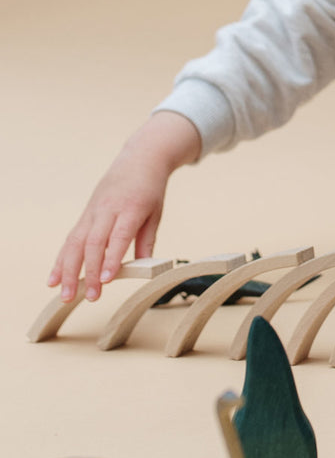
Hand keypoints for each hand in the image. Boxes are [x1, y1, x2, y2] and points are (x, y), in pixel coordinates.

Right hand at [47, 112, 200, 301]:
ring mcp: (92, 212)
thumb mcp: (156, 214)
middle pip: (92, 244)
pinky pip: (71, 239)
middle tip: (90, 296)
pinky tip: (54, 278)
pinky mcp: (85, 215)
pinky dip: (61, 260)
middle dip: (88, 272)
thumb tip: (144, 268)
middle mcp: (106, 211)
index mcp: (130, 209)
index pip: (118, 238)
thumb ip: (148, 241)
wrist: (138, 161)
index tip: (107, 280)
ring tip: (65, 294)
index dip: (111, 260)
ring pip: (75, 243)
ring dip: (67, 270)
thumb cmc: (150, 190)